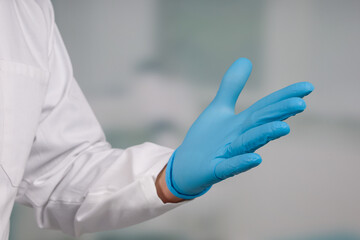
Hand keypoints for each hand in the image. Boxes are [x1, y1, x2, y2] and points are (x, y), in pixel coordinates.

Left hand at [164, 58, 313, 198]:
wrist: (186, 166)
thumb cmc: (207, 139)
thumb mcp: (219, 108)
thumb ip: (232, 86)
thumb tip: (246, 60)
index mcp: (242, 123)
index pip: (266, 107)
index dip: (285, 97)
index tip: (308, 87)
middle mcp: (240, 138)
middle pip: (260, 123)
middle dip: (279, 113)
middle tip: (300, 103)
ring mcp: (229, 155)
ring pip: (249, 143)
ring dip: (265, 135)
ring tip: (283, 127)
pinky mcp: (216, 170)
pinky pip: (230, 167)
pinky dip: (242, 163)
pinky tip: (255, 158)